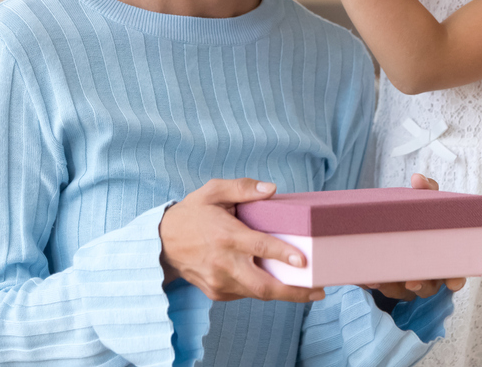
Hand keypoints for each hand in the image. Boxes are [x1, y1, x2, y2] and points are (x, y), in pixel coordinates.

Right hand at [159, 178, 325, 303]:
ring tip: (309, 289)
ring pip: (258, 294)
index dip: (283, 254)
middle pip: (264, 286)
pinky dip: (263, 289)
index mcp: (226, 236)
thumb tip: (272, 189)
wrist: (162, 243)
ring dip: (284, 294)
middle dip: (294, 292)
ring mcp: (220, 282)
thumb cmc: (193, 213)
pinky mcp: (217, 293)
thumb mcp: (213, 191)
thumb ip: (242, 188)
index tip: (304, 259)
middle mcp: (224, 263)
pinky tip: (278, 283)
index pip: (259, 247)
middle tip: (319, 290)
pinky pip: (246, 293)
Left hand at [365, 173, 467, 300]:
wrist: (392, 223)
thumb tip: (419, 179)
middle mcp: (428, 273)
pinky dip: (373, 281)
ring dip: (391, 286)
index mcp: (443, 256)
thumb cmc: (418, 216)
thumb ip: (427, 190)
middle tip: (411, 281)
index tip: (453, 283)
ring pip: (403, 291)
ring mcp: (408, 281)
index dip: (457, 279)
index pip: (456, 272)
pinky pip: (381, 286)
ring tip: (378, 278)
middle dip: (421, 285)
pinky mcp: (388, 283)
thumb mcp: (424, 201)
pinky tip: (363, 275)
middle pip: (429, 287)